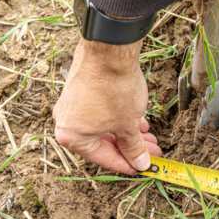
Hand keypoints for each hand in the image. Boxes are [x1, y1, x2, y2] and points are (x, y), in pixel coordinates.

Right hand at [53, 38, 161, 174]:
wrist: (109, 50)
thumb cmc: (114, 89)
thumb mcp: (128, 125)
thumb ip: (133, 147)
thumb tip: (140, 163)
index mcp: (72, 136)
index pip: (103, 159)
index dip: (126, 165)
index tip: (141, 168)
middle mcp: (66, 122)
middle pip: (103, 143)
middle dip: (130, 148)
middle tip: (152, 152)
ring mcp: (72, 105)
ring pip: (104, 127)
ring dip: (127, 133)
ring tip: (150, 136)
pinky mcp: (80, 90)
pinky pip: (101, 113)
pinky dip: (119, 119)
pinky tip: (139, 121)